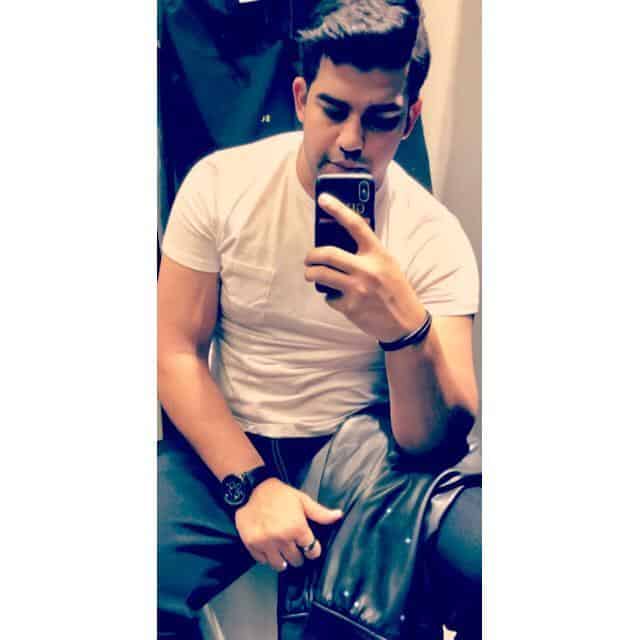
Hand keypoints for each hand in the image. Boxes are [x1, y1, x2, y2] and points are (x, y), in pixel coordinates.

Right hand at [234, 477, 342, 571]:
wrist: (251, 489)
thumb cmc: (278, 494)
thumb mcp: (302, 499)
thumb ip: (320, 512)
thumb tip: (338, 516)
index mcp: (297, 527)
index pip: (312, 550)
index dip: (313, 549)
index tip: (310, 546)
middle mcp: (282, 538)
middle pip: (296, 560)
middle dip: (298, 555)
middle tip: (295, 547)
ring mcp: (266, 543)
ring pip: (279, 565)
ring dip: (283, 560)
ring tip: (283, 551)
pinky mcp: (252, 544)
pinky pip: (262, 561)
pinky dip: (266, 557)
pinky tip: (269, 547)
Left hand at [305, 193, 425, 341]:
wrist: (406, 323)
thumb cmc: (395, 290)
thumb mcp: (388, 265)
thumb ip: (368, 254)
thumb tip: (339, 243)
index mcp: (378, 254)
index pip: (356, 225)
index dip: (338, 209)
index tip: (324, 198)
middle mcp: (367, 269)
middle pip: (327, 253)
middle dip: (311, 256)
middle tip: (309, 259)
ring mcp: (357, 289)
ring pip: (320, 275)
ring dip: (311, 274)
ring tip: (312, 274)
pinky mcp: (350, 307)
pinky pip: (329, 297)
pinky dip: (330, 297)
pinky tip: (339, 298)